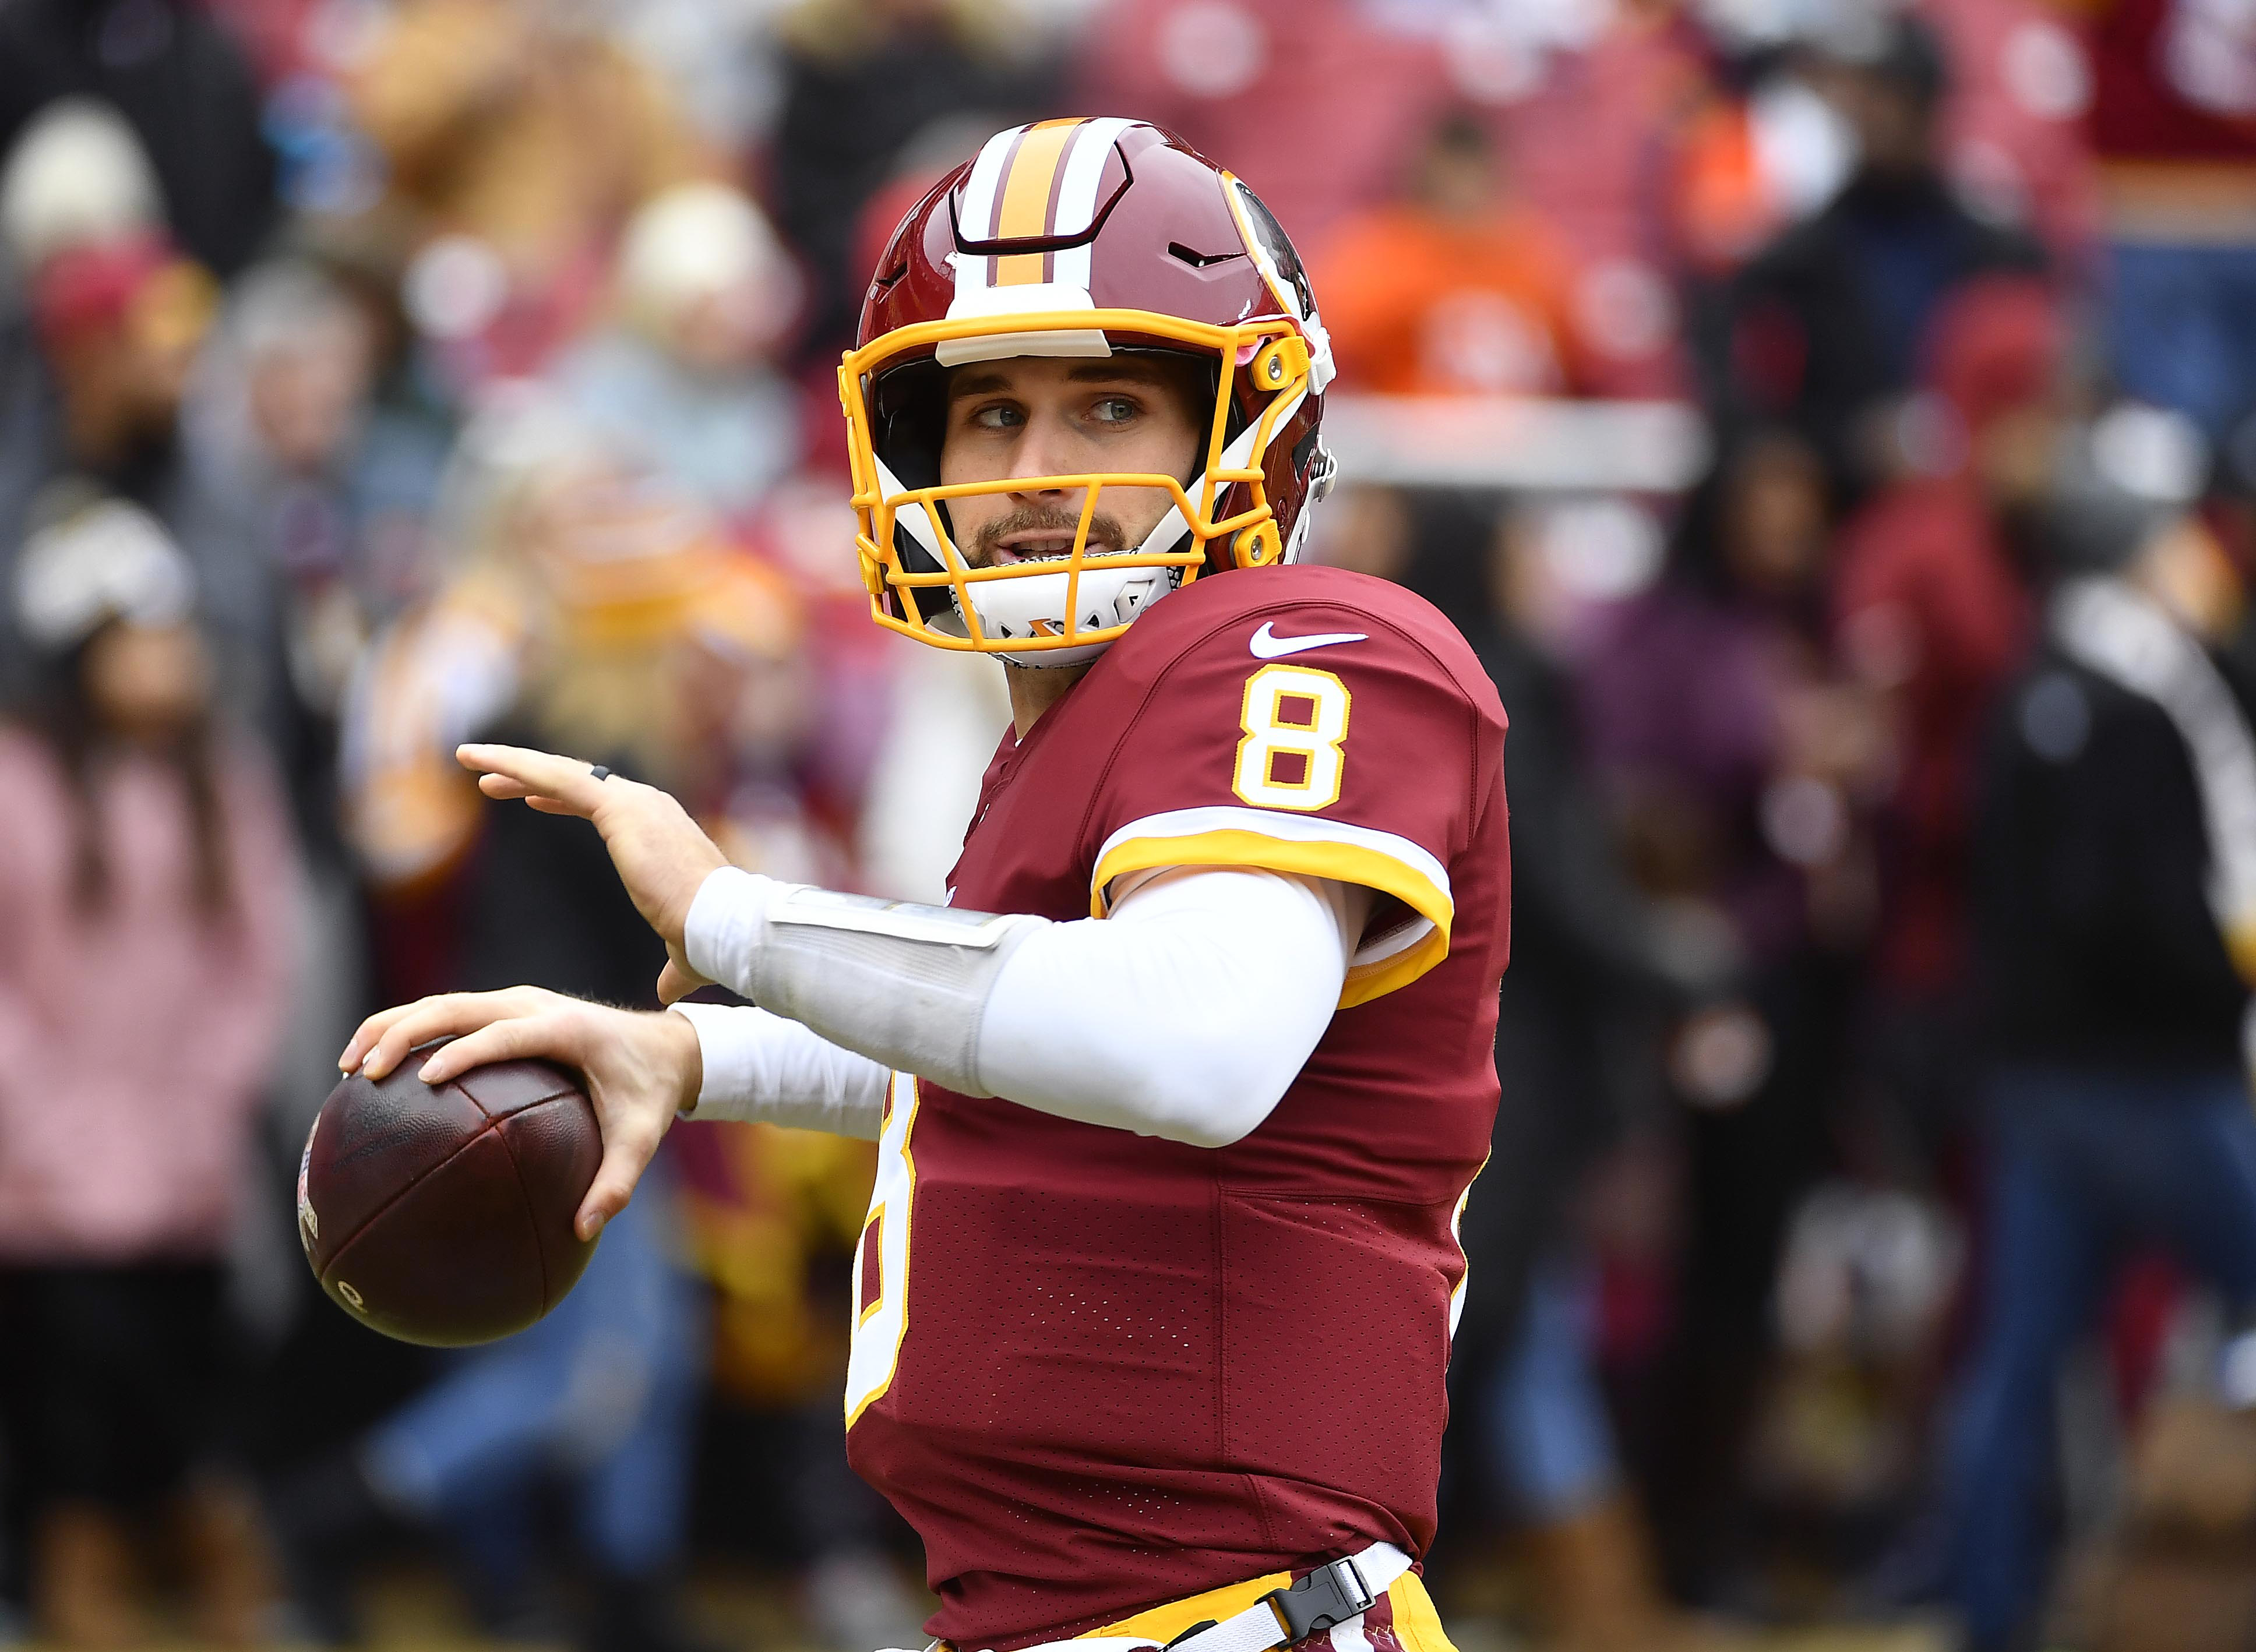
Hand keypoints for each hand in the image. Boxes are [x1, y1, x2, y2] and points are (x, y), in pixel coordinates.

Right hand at [340, 988, 703, 1240]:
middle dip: (402, 1032)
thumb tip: (583, 1230)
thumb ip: (616, 1183)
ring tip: (349, 1068)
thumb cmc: (649, 1095)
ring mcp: (516, 1002)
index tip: (425, 1080)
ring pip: (439, 1003)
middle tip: (363, 1073)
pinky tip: (374, 1072)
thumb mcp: (641, 1138)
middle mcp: (533, 1006)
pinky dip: (406, 1032)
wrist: (664, 1047)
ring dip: (390, 1027)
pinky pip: (448, 1015)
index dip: (464, 1052)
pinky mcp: (505, 1009)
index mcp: (564, 1029)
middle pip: (454, 1007)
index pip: (504, 1035)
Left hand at [457, 744, 727, 999]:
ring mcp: (634, 801)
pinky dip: (517, 767)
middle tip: (487, 780)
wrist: (722, 924)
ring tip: (468, 758)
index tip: (529, 801)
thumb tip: (666, 994)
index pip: (599, 803)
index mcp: (659, 828)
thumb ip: (672, 969)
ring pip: (559, 773)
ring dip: (512, 764)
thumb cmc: (708, 938)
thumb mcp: (682, 953)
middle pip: (573, 781)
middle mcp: (646, 805)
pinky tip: (484, 764)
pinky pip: (558, 779)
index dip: (560, 800)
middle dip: (528, 777)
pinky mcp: (620, 808)